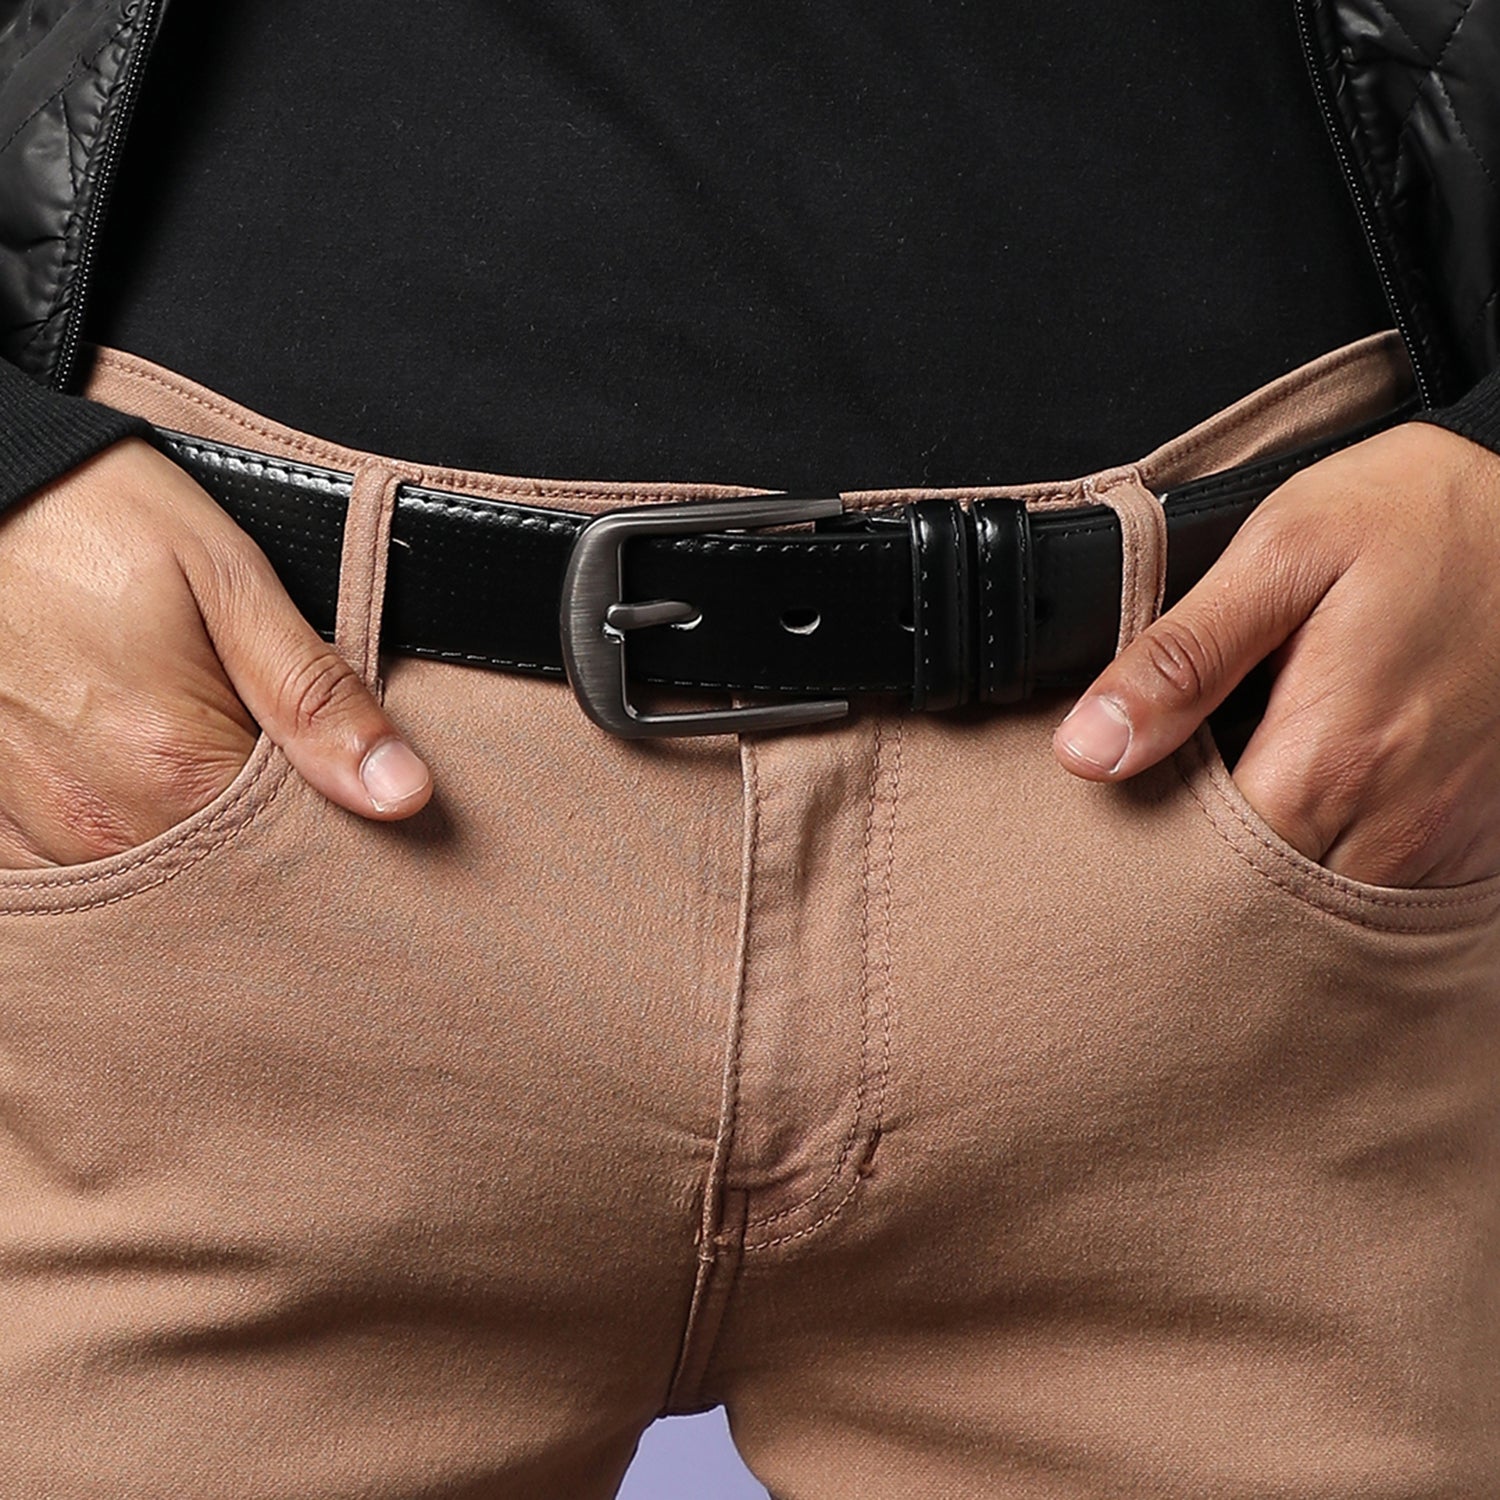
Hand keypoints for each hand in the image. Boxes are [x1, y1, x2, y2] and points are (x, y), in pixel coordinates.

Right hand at [0, 438, 430, 869]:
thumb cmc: (93, 518)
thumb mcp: (228, 580)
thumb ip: (315, 696)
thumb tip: (402, 794)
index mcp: (172, 769)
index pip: (298, 848)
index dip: (335, 814)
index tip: (342, 768)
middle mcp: (98, 825)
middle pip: (226, 875)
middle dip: (267, 831)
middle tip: (269, 744)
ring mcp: (37, 834)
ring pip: (157, 878)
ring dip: (194, 832)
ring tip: (196, 742)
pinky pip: (80, 870)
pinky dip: (124, 833)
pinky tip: (136, 775)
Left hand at [1051, 421, 1499, 887]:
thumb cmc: (1418, 518)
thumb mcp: (1282, 555)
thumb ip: (1181, 661)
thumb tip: (1086, 752)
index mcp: (1328, 760)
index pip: (1205, 875)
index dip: (1151, 854)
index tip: (1123, 813)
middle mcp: (1394, 822)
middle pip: (1266, 904)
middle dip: (1208, 876)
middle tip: (1171, 810)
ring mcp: (1445, 837)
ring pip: (1330, 905)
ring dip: (1275, 874)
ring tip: (1239, 803)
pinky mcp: (1477, 834)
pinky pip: (1392, 887)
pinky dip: (1341, 865)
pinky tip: (1311, 811)